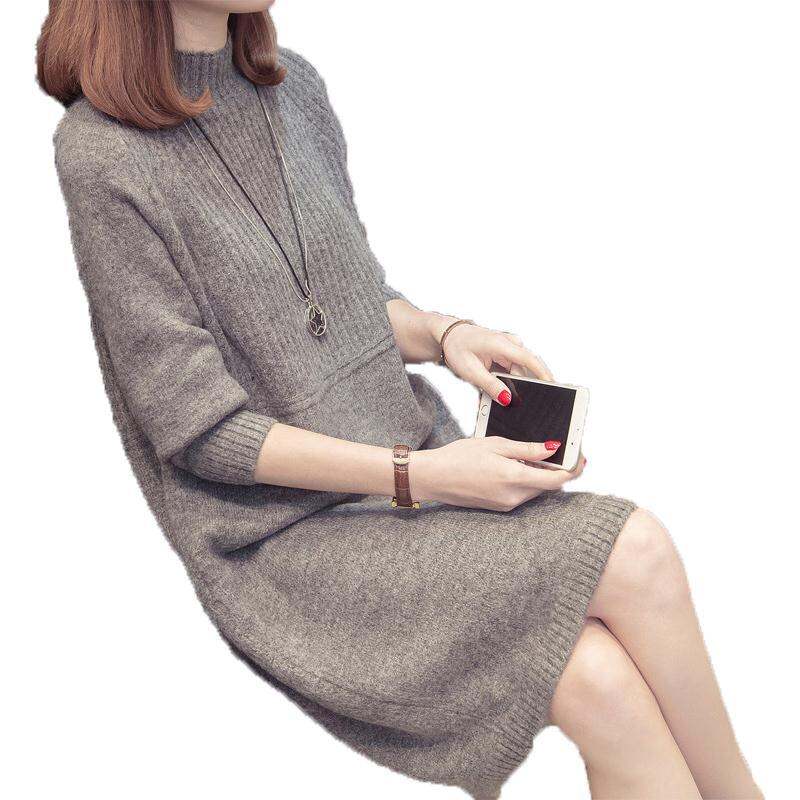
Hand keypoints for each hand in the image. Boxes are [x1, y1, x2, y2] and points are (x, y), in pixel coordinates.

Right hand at [410, 436, 584, 511]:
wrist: (433, 477)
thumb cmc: (459, 457)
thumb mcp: (495, 445)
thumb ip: (526, 449)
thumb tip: (553, 448)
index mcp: (514, 479)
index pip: (557, 480)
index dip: (574, 469)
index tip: (581, 456)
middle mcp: (513, 498)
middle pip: (548, 486)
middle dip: (558, 470)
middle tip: (562, 449)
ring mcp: (506, 505)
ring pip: (536, 490)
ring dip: (541, 475)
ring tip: (534, 454)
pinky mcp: (499, 506)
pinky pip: (522, 494)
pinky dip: (526, 480)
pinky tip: (516, 465)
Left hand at [439, 321, 553, 404]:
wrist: (449, 335)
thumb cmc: (457, 347)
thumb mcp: (470, 371)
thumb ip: (490, 386)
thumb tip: (507, 399)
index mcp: (502, 344)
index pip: (530, 359)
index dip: (543, 374)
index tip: (554, 386)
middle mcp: (509, 343)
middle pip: (527, 368)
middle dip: (527, 386)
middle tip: (525, 402)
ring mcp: (509, 347)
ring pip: (520, 370)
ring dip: (515, 384)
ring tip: (504, 394)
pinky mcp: (506, 352)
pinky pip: (514, 369)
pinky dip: (510, 379)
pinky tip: (502, 387)